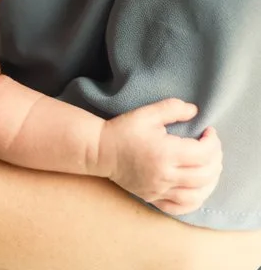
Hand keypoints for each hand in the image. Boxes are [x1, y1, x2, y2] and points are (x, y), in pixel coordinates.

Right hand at [98, 99, 222, 214]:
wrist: (101, 151)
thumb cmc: (124, 130)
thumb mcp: (146, 113)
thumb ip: (172, 109)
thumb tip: (195, 111)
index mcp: (166, 153)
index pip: (203, 153)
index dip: (212, 142)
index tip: (208, 131)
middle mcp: (166, 175)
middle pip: (205, 175)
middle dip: (216, 159)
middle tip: (212, 146)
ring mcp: (161, 190)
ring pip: (198, 194)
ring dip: (211, 181)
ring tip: (210, 166)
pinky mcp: (155, 198)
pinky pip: (182, 207)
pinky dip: (196, 200)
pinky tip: (199, 189)